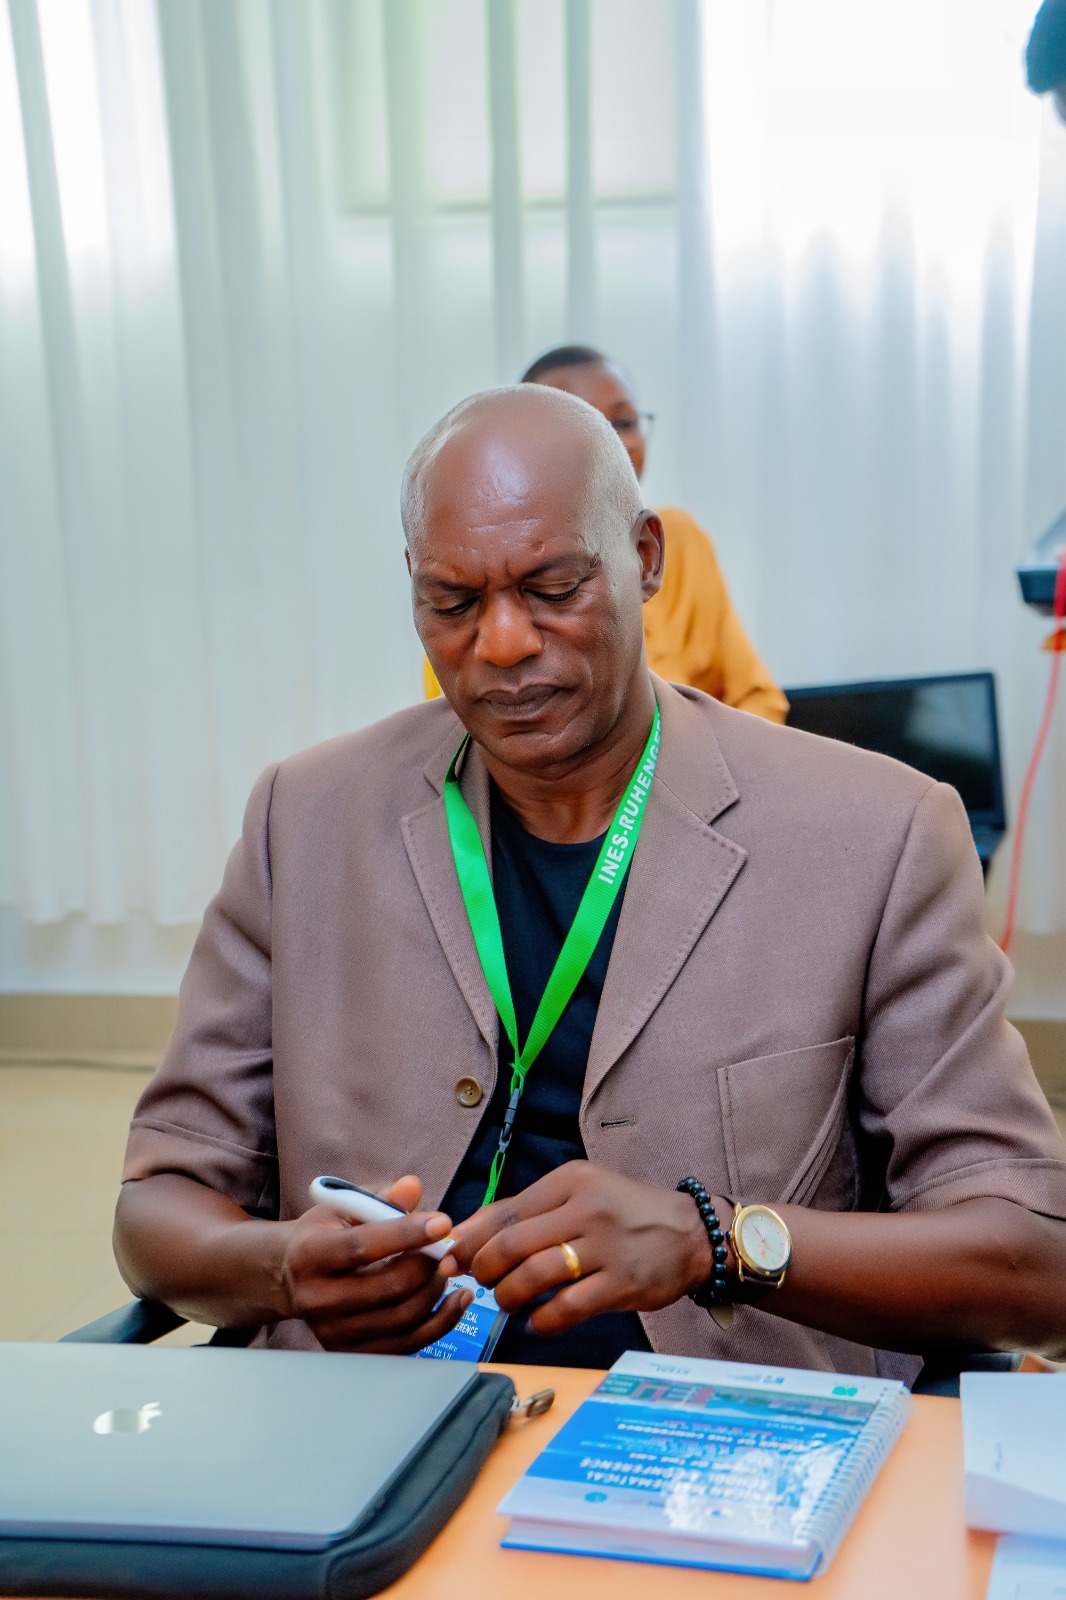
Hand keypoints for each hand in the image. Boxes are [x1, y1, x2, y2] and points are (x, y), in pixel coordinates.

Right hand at [279, 1175, 471, 1352]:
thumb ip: (380, 1197)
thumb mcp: (343, 1206)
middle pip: (389, 1287)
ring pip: (403, 1318)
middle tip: (446, 1247)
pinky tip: (456, 1300)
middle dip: (429, 1265)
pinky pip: (406, 1345)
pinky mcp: (350, 1352)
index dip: (406, 1234)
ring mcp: (333, 1331)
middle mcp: (316, 1299)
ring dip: (436, 1291)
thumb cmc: (323, 1234)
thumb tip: (412, 1187)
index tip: (442, 1223)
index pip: (363, 1246)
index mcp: (310, 1254)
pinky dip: (440, 1323)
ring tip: (445, 1268)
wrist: (291, 1278)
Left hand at [449, 1161, 712, 1336]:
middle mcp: (586, 1209)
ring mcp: (605, 1247)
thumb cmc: (625, 1212)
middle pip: (513, 1243)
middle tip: (480, 1282)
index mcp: (571, 1181)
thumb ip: (529, 1209)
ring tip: (507, 1302)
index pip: (505, 1211)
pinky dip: (542, 1321)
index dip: (471, 1239)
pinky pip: (567, 1307)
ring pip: (535, 1275)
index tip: (453, 1257)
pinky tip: (537, 1322)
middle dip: (485, 1270)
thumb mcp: (581, 1192)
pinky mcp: (621, 1283)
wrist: (691, 1233)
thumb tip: (469, 1232)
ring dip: (509, 1296)